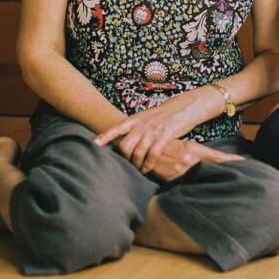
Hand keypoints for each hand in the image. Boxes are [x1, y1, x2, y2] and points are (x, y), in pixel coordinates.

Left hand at [94, 94, 209, 173]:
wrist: (184, 107)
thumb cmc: (163, 115)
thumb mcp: (146, 117)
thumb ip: (134, 127)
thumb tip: (120, 139)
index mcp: (136, 119)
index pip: (116, 128)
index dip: (105, 136)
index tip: (94, 144)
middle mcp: (142, 124)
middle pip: (125, 145)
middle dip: (124, 158)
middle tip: (125, 166)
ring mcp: (154, 130)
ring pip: (138, 152)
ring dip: (135, 165)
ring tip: (136, 171)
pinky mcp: (165, 135)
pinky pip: (152, 154)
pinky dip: (148, 164)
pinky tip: (147, 169)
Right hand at [145, 139, 244, 181]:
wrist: (144, 149)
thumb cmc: (168, 146)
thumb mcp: (187, 146)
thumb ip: (201, 153)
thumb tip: (217, 160)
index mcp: (194, 150)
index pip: (216, 156)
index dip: (231, 160)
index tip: (245, 162)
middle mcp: (189, 160)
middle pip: (212, 169)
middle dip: (225, 174)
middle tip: (240, 178)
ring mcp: (180, 171)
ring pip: (200, 179)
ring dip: (211, 183)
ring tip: (224, 189)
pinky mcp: (171, 180)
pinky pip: (186, 187)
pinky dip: (195, 190)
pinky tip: (202, 195)